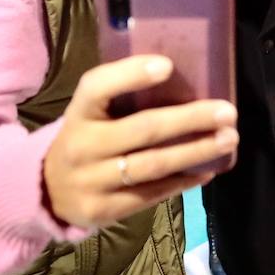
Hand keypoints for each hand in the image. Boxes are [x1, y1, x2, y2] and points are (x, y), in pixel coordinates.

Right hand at [43, 55, 237, 229]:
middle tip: (227, 112)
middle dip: (189, 119)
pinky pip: (150, 194)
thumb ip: (120, 100)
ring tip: (228, 139)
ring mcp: (91, 181)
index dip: (130, 74)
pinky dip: (183, 181)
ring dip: (195, 151)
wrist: (46, 190)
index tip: (167, 65)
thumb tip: (183, 82)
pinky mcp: (102, 210)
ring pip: (152, 165)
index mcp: (78, 113)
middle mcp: (82, 146)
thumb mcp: (89, 114)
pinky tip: (207, 169)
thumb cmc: (84, 139)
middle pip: (142, 129)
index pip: (97, 87)